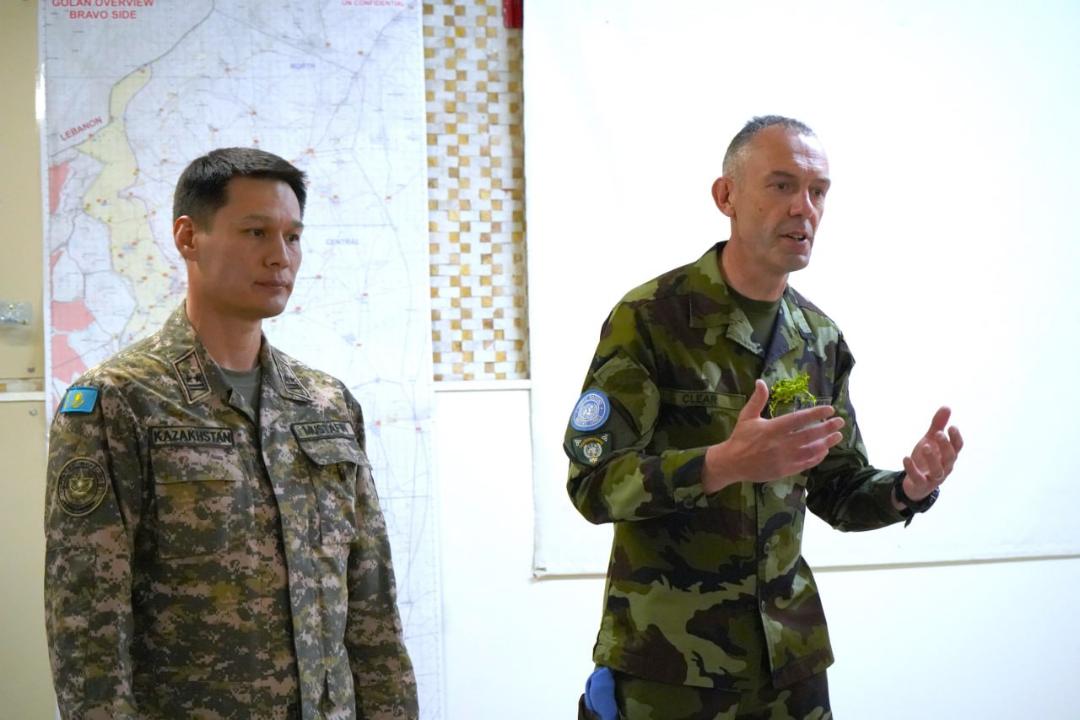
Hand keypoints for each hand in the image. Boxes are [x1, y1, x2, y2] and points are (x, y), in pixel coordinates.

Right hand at [703, 379, 844, 492]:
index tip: (829, 409)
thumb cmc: (741, 438)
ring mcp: (784, 458)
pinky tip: (824, 451)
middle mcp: (781, 443)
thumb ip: (757, 399)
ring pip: (811, 450)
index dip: (816, 413)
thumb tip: (761, 381)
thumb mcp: (747, 416)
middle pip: (810, 434)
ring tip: (837, 436)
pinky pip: (806, 463)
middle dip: (827, 427)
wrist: (732, 463)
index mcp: (773, 428)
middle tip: (840, 422)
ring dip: (826, 443)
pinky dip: (817, 457)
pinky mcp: (785, 470)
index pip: (799, 419)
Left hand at [898, 407, 963, 503]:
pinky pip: (918, 478)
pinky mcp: (921, 484)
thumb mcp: (930, 440)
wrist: (915, 483)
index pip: (958, 447)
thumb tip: (947, 407)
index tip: (952, 426)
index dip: (956, 438)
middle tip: (938, 433)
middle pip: (950, 458)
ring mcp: (933, 477)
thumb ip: (937, 425)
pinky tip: (905, 458)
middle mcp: (945, 467)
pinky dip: (912, 469)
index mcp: (948, 456)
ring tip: (924, 445)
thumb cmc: (926, 459)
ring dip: (932, 458)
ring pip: (938, 471)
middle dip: (945, 446)